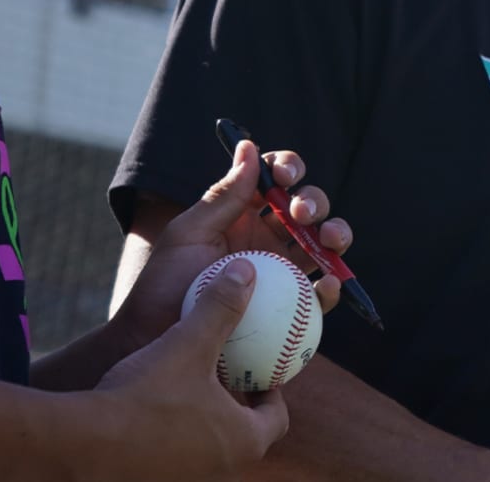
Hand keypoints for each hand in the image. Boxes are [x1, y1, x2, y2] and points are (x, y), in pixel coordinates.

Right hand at [90, 256, 289, 477]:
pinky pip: (176, 457)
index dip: (272, 393)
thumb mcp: (189, 344)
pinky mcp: (154, 481)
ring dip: (205, 422)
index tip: (258, 373)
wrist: (82, 446)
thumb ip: (221, 309)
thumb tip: (245, 272)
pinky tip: (151, 410)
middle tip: (226, 378)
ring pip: (209, 447)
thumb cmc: (145, 396)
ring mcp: (187, 478)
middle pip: (245, 435)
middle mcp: (222, 467)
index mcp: (244, 441)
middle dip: (238, 407)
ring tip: (188, 389)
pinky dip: (174, 436)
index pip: (277, 419)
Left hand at [114, 140, 355, 352]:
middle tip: (300, 214)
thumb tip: (249, 146)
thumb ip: (223, 195)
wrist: (154, 343)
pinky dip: (331, 287)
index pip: (276, 180)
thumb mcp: (188, 235)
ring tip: (329, 239)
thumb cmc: (163, 287)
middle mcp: (265, 240)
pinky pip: (318, 296)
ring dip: (335, 234)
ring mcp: (280, 273)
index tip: (286, 175)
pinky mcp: (288, 309)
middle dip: (314, 202)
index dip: (289, 168)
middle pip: (306, 208)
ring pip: (323, 245)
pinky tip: (326, 283)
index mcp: (242, 215)